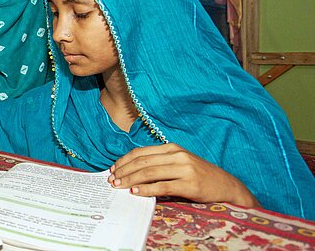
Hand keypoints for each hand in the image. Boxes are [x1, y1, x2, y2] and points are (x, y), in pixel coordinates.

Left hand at [108, 143, 258, 206]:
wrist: (226, 186)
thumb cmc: (199, 175)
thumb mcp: (180, 163)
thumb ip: (160, 163)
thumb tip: (133, 171)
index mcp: (172, 148)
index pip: (141, 152)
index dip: (124, 160)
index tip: (113, 169)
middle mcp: (177, 155)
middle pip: (142, 162)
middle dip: (124, 171)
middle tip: (112, 180)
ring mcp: (184, 169)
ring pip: (150, 172)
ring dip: (131, 179)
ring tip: (119, 186)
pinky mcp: (190, 184)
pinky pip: (163, 186)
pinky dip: (146, 189)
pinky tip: (135, 192)